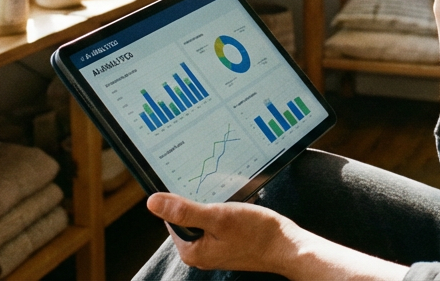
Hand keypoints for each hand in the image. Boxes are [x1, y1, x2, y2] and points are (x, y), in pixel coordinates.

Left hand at [147, 193, 297, 273]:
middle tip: (216, 192)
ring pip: (204, 218)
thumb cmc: (256, 233)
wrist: (287, 246)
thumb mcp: (218, 217)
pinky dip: (225, 211)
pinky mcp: (228, 243)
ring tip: (228, 199)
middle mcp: (200, 252)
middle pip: (188, 218)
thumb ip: (185, 211)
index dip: (182, 198)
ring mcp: (215, 249)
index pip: (172, 217)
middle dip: (200, 201)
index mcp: (191, 250)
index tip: (194, 186)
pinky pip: (218, 222)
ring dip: (214, 204)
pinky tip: (237, 206)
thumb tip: (153, 202)